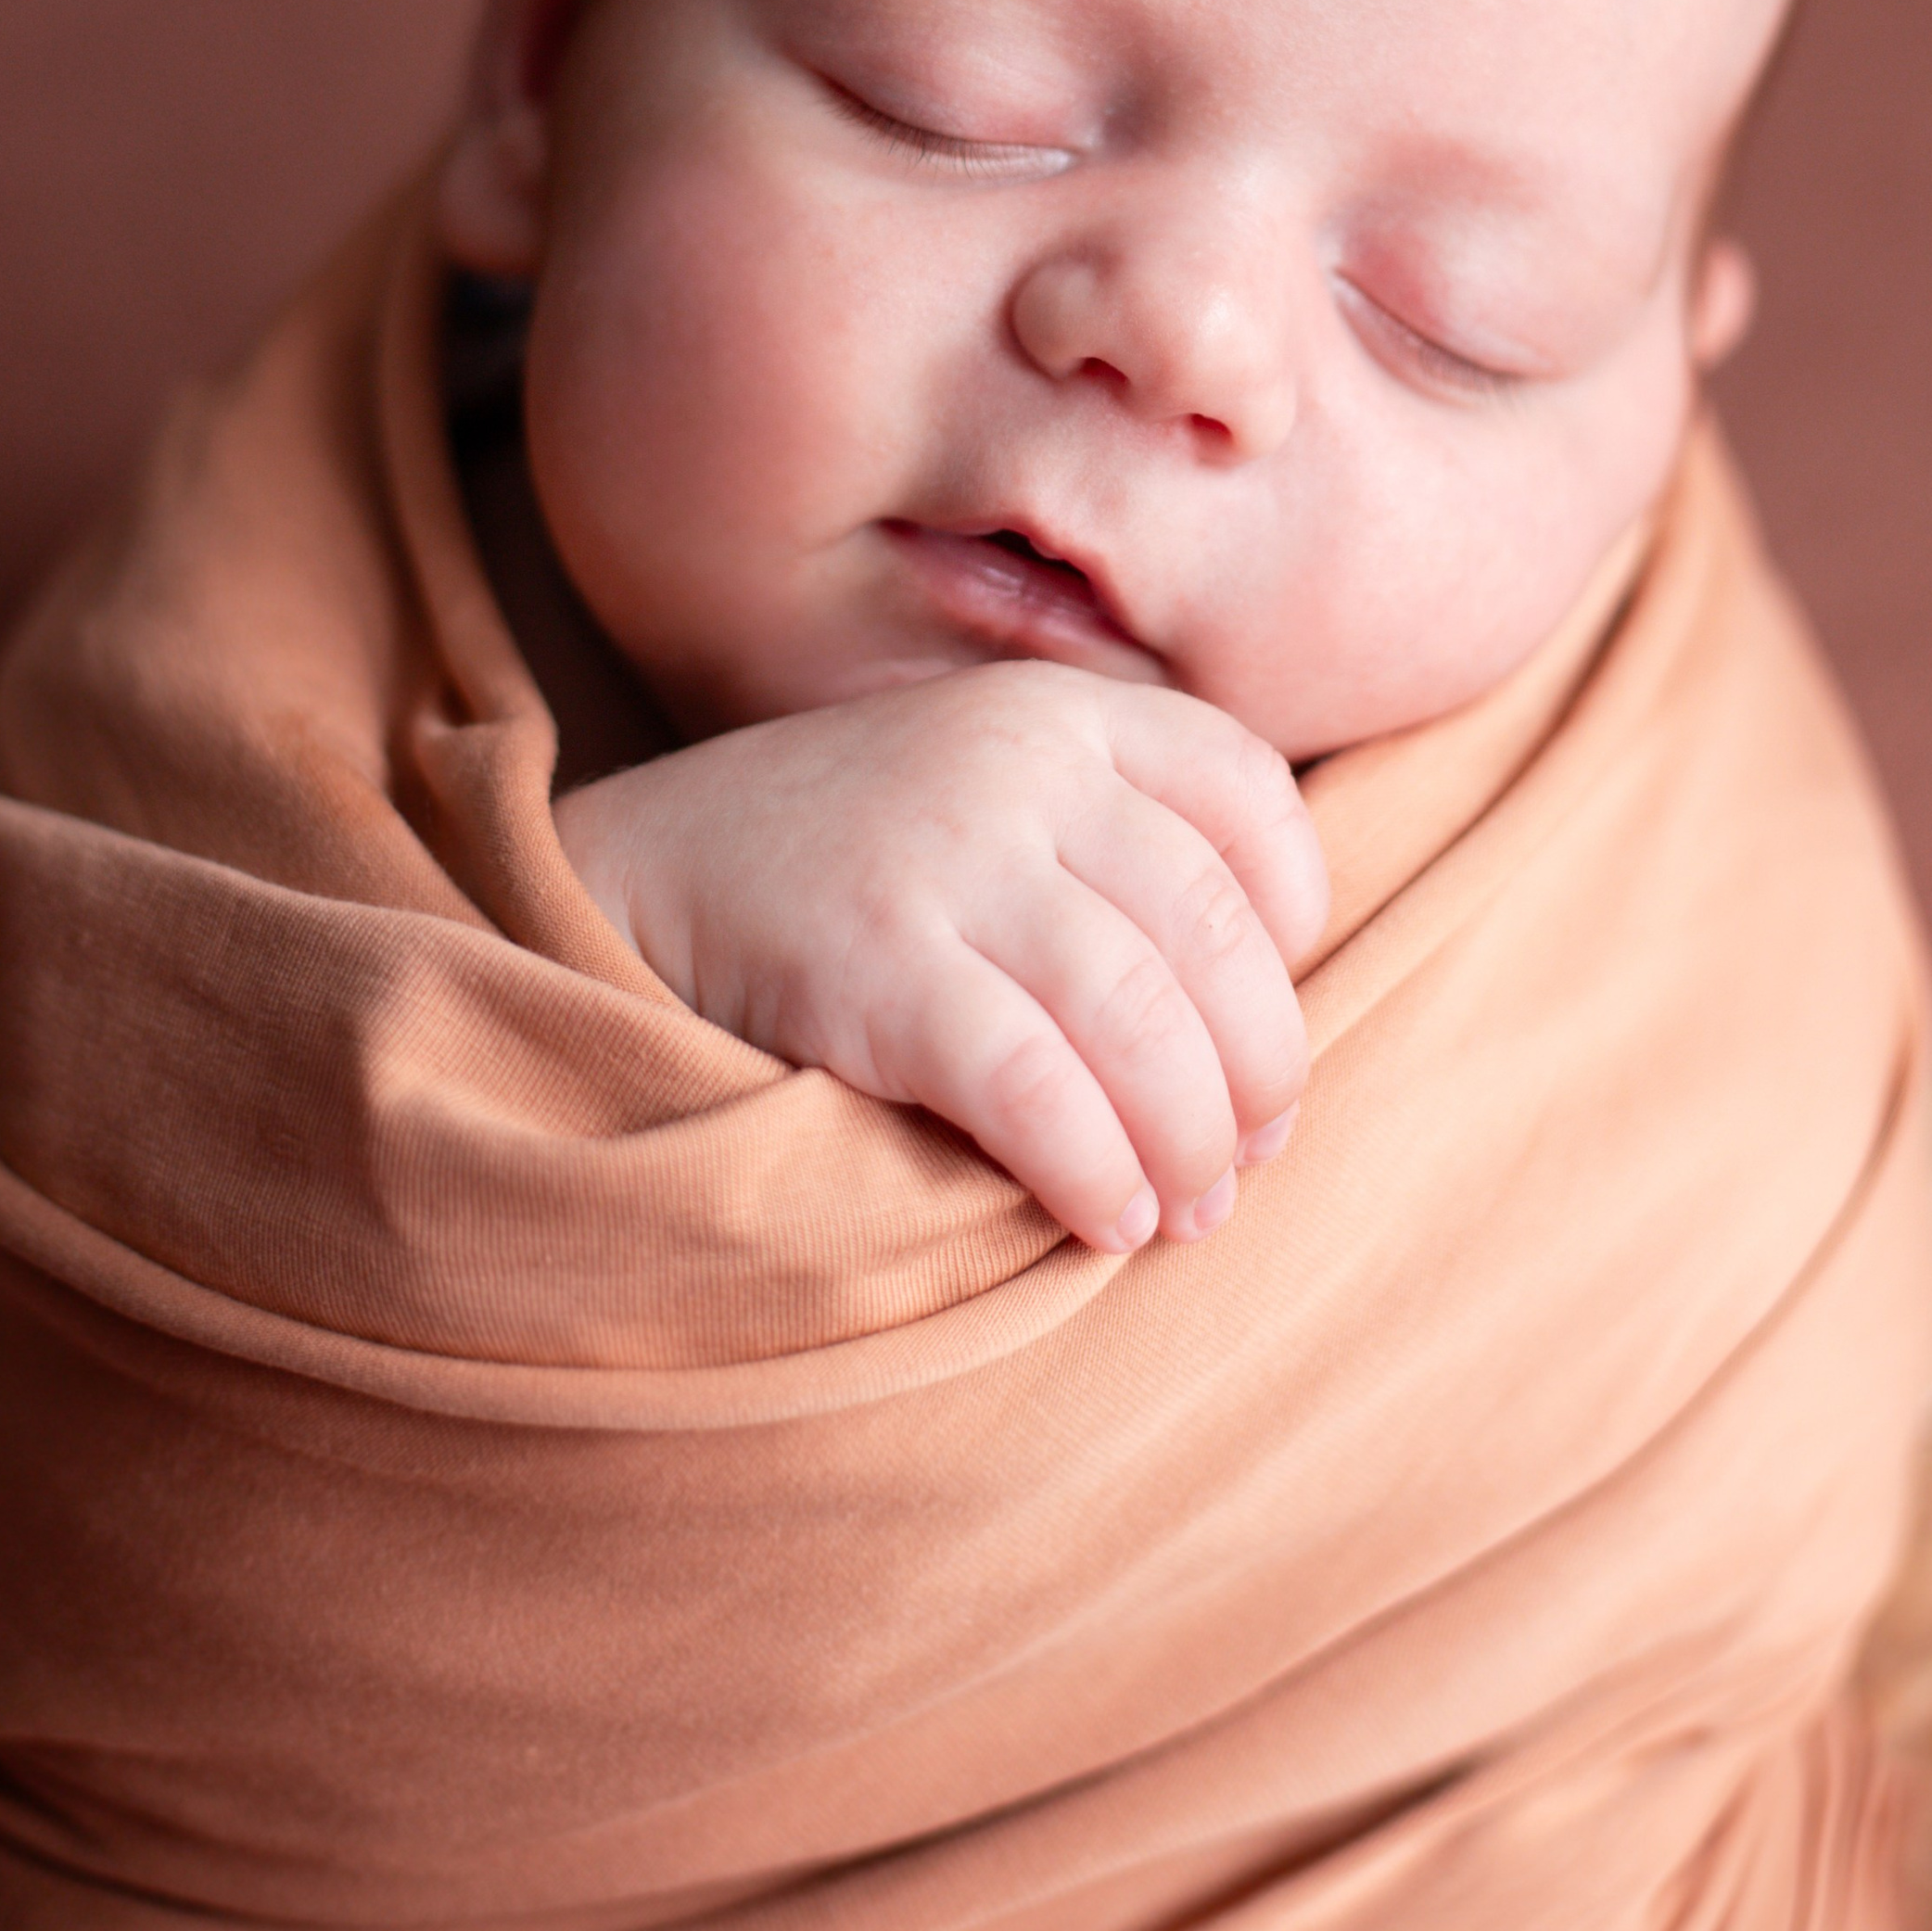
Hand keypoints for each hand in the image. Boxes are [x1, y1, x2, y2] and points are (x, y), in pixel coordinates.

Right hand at [554, 664, 1328, 1252]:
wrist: (640, 875)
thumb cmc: (852, 865)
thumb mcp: (989, 791)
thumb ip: (1113, 844)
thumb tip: (1262, 1017)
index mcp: (1062, 711)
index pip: (1247, 795)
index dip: (1291, 915)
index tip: (1269, 1008)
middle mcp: (1018, 761)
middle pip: (1214, 930)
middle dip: (1257, 1067)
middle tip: (1248, 1153)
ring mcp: (945, 854)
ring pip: (1139, 1017)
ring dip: (1188, 1142)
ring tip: (1189, 1210)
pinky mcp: (877, 960)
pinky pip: (1035, 1085)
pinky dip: (1093, 1168)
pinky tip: (1106, 1219)